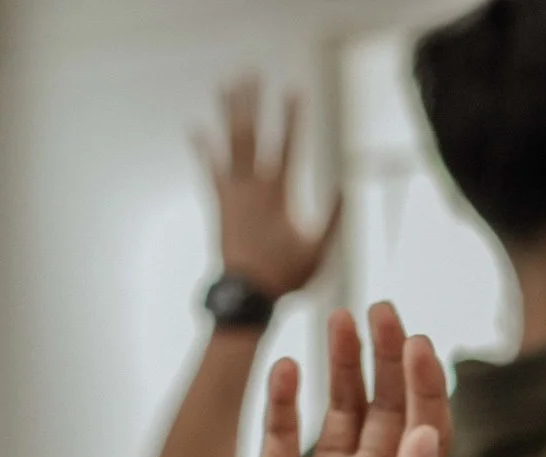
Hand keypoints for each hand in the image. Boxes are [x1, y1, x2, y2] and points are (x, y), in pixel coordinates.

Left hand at [195, 77, 340, 298]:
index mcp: (278, 194)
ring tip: (227, 85)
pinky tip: (196, 126)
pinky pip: (209, 168)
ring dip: (228, 113)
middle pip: (252, 134)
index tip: (296, 89)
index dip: (293, 116)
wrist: (246, 293)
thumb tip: (349, 187)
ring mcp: (232, 191)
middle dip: (253, 102)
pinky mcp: (219, 201)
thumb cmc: (286, 275)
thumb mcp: (320, 250)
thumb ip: (335, 217)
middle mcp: (252, 186)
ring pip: (230, 143)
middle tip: (252, 73)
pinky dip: (203, 147)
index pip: (288, 145)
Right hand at [202, 304, 448, 456]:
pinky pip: (281, 433)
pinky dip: (286, 398)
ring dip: (343, 365)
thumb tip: (425, 434)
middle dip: (387, 359)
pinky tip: (293, 365)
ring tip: (344, 316)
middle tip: (385, 308)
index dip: (426, 385)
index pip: (424, 429)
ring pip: (337, 411)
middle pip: (384, 407)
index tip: (420, 342)